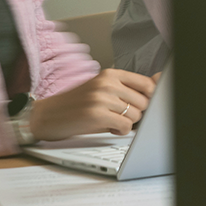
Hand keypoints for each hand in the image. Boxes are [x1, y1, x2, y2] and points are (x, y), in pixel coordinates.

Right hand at [27, 69, 157, 140]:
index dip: (148, 99)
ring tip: (108, 120)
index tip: (138, 106)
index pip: (147, 84)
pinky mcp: (96, 114)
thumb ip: (128, 88)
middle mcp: (107, 83)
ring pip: (136, 116)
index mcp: (111, 74)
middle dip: (135, 113)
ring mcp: (102, 98)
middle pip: (144, 102)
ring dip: (126, 123)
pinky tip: (106, 127)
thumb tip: (160, 81)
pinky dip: (119, 131)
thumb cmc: (76, 104)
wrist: (45, 116)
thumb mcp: (102, 90)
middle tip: (117, 115)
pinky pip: (126, 127)